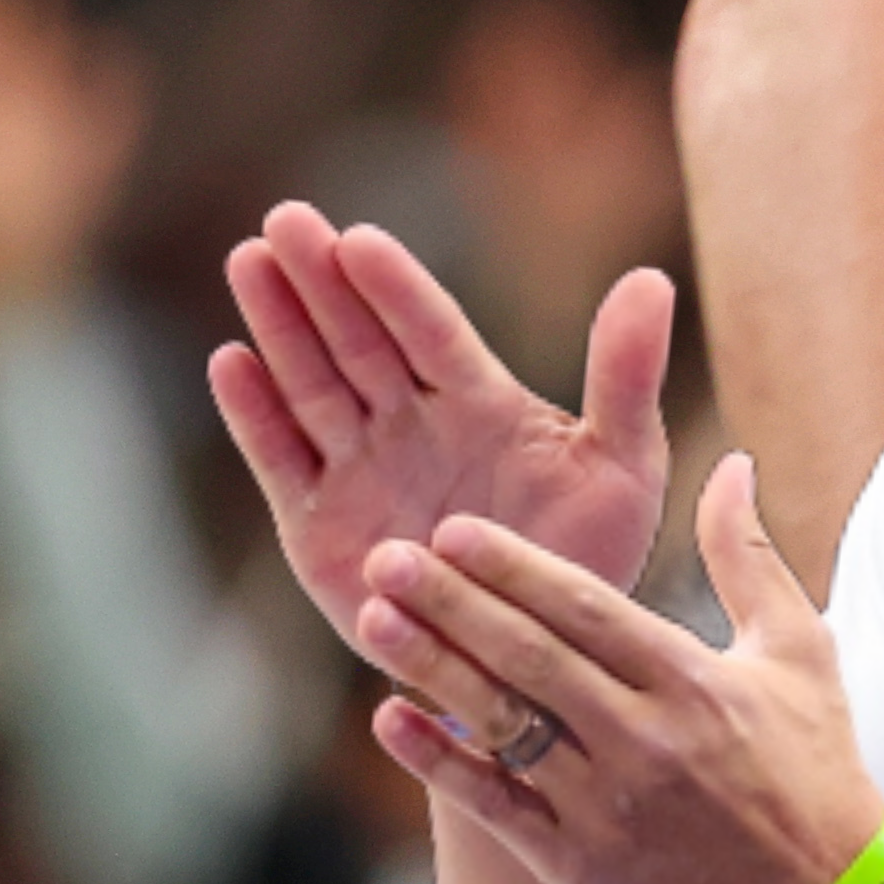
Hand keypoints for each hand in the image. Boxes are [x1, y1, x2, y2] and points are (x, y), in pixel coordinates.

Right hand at [211, 205, 673, 634]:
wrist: (528, 662)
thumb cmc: (583, 560)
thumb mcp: (623, 469)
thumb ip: (624, 378)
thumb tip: (652, 279)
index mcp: (478, 400)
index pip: (430, 330)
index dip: (396, 289)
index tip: (361, 241)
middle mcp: (409, 422)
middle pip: (357, 340)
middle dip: (318, 282)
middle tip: (285, 221)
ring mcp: (356, 468)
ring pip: (310, 383)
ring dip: (278, 325)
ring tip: (249, 261)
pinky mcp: (313, 522)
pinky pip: (280, 459)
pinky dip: (254, 415)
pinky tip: (231, 361)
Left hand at [354, 454, 883, 883]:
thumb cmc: (813, 770)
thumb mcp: (799, 653)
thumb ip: (748, 557)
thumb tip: (733, 464)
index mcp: (692, 680)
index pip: (585, 609)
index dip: (513, 568)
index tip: (450, 531)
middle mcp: (646, 739)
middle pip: (530, 658)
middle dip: (450, 604)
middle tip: (383, 557)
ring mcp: (610, 807)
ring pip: (505, 726)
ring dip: (433, 670)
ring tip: (371, 621)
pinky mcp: (582, 867)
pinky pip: (497, 807)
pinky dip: (441, 764)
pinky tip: (390, 721)